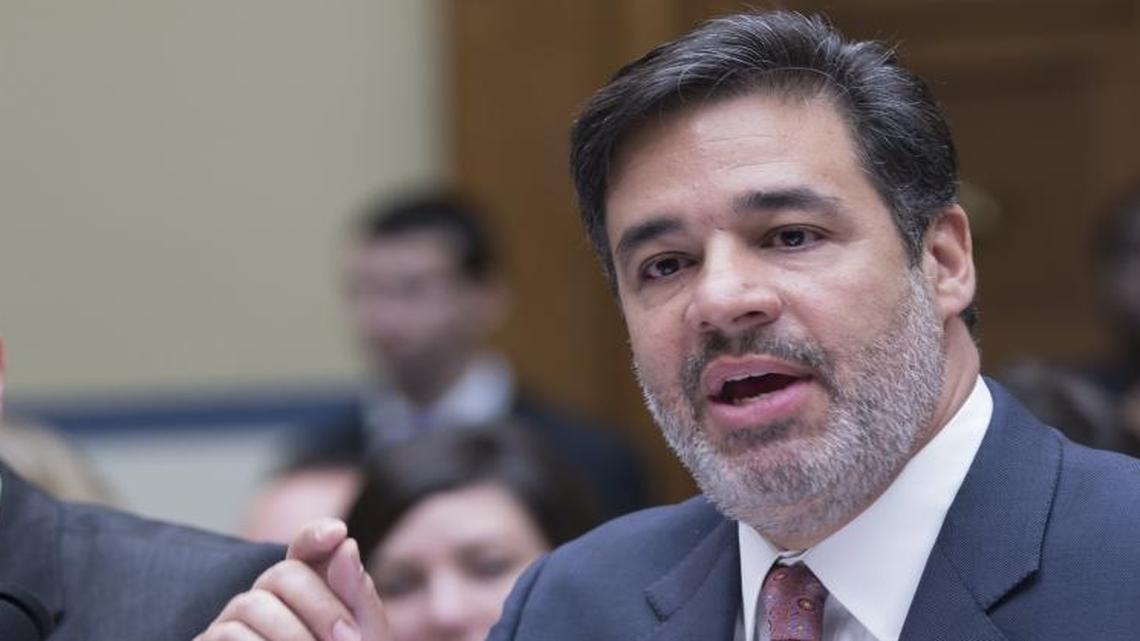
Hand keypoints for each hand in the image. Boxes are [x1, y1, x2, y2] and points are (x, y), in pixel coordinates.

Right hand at [196, 518, 389, 640]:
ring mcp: (231, 628)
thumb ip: (356, 597)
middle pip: (283, 573)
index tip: (337, 534)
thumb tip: (344, 544)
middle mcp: (263, 602)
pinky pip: (225, 637)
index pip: (304, 550)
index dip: (315, 535)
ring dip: (293, 636)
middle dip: (321, 605)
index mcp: (304, 595)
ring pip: (251, 605)